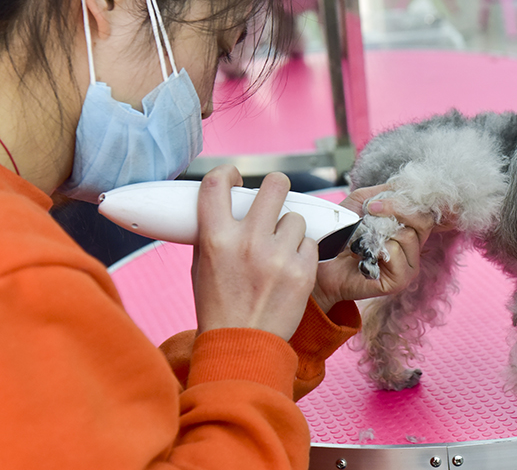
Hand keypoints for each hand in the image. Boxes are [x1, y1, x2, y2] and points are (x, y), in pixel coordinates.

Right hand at [191, 165, 318, 340]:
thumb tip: (224, 204)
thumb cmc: (218, 306)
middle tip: (275, 195)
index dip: (227, 173)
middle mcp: (247, 242)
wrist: (241, 347)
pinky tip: (290, 267)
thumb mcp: (202, 266)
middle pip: (275, 185)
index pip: (217, 184)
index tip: (235, 177)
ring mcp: (278, 257)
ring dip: (289, 229)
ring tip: (279, 249)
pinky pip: (309, 243)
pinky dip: (302, 252)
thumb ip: (213, 233)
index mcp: (216, 239)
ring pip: (295, 218)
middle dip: (276, 187)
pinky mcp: (303, 271)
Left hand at [311, 185, 434, 313]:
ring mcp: (408, 266)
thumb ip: (383, 192)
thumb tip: (403, 184)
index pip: (424, 211)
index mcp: (408, 230)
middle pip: (423, 222)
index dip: (406, 201)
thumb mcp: (360, 203)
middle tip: (371, 211)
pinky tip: (364, 255)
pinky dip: (380, 249)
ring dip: (382, 232)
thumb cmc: (339, 235)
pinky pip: (397, 254)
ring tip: (363, 240)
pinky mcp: (400, 281)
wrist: (321, 262)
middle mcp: (412, 248)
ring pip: (409, 237)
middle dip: (396, 210)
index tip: (377, 202)